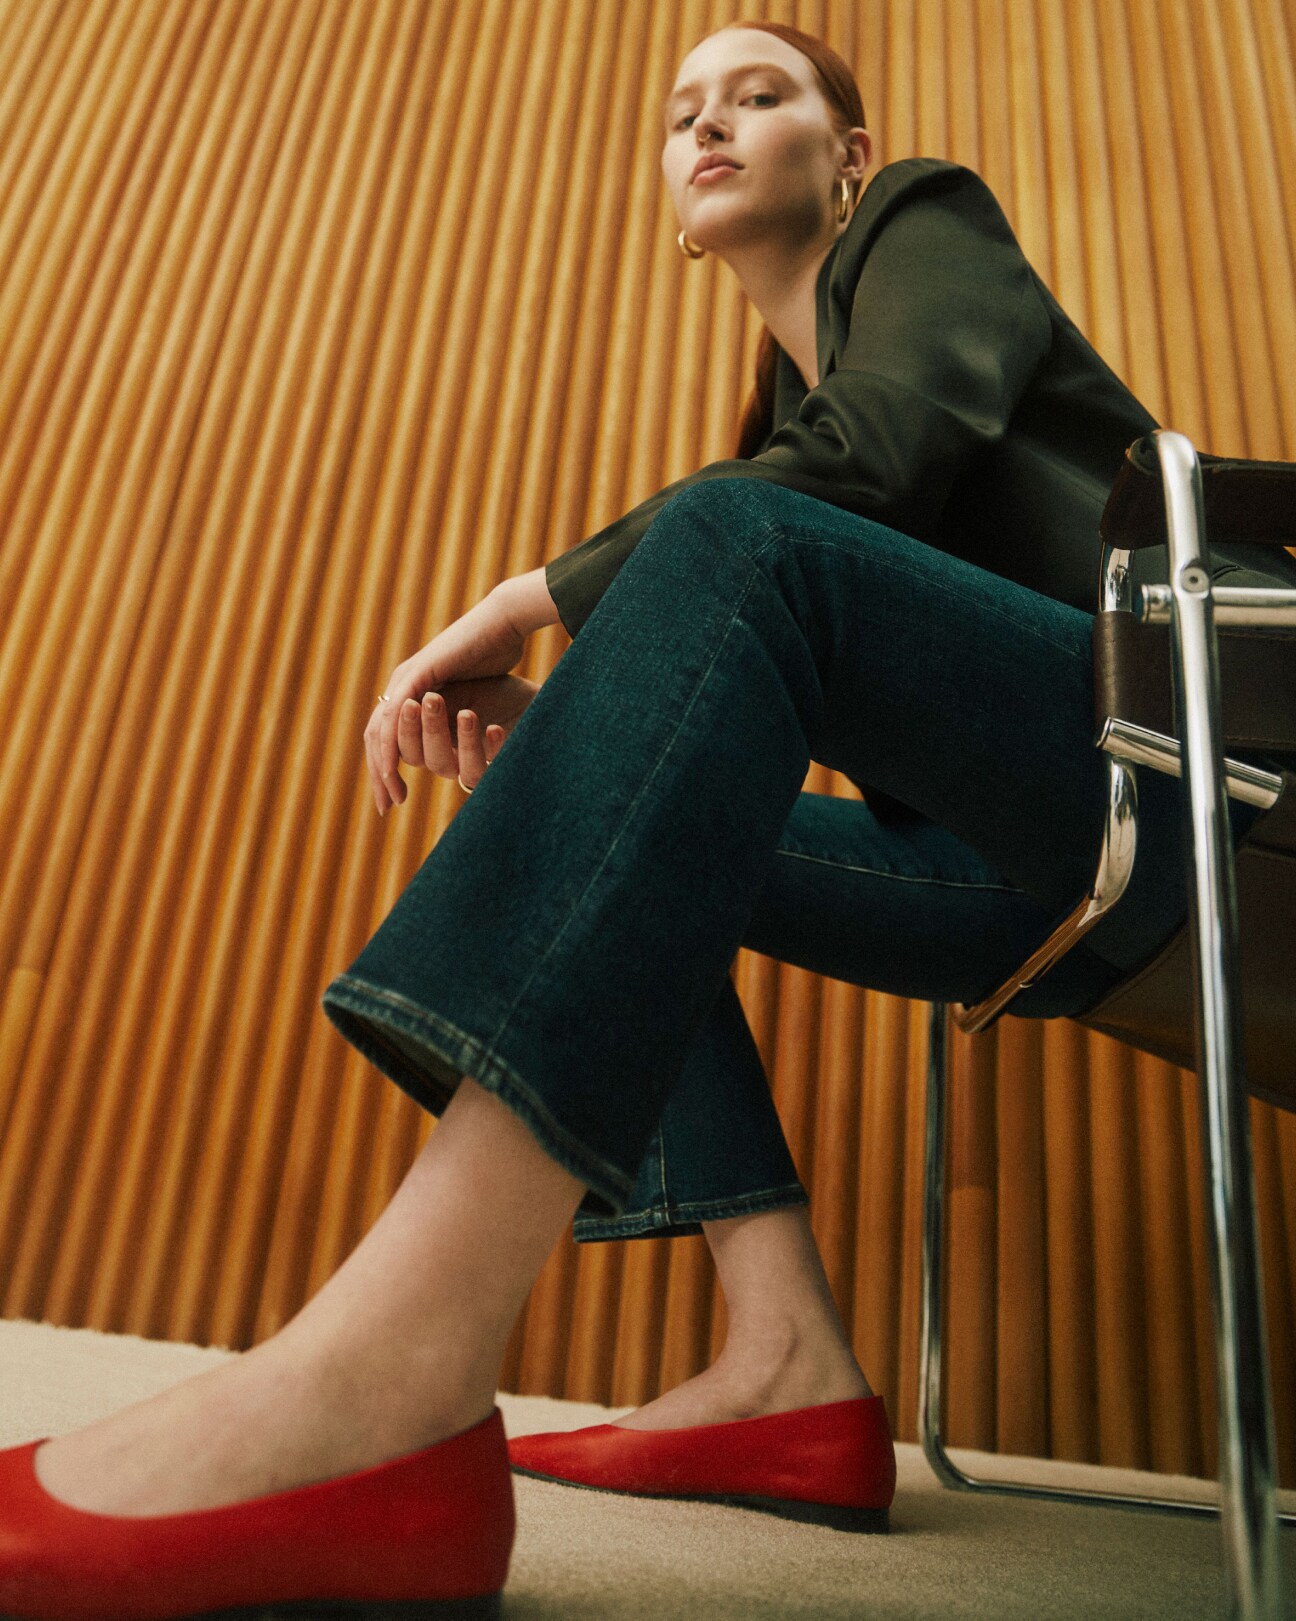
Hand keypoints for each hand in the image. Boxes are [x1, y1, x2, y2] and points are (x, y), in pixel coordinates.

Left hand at [367, 587, 527, 814]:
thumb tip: (466, 750)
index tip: (396, 801)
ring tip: (391, 795)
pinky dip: (390, 746)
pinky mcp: (417, 673)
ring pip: (381, 730)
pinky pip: (392, 717)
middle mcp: (402, 684)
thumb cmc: (497, 660)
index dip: (387, 769)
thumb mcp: (473, 701)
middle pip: (375, 737)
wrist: (504, 625)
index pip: (387, 736)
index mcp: (413, 691)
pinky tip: (393, 771)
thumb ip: (458, 723)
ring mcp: (406, 677)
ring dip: (382, 766)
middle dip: (378, 776)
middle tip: (387, 806)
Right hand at [392, 674, 540, 803]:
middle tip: (432, 700)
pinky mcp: (505, 757)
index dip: (401, 740)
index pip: (399, 751)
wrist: (515, 660)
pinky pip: (496, 768)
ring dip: (464, 743)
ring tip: (468, 714)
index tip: (410, 706)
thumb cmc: (475, 670)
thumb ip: (409, 694)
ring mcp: (476, 756)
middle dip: (428, 732)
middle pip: (427, 760)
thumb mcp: (437, 676)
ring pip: (461, 770)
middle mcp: (447, 750)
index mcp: (422, 733)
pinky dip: (493, 748)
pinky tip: (496, 728)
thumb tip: (389, 713)